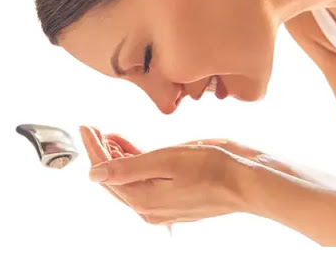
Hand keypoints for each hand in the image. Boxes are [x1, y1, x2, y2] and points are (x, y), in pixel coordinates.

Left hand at [79, 126, 247, 226]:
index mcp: (143, 200)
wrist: (249, 182)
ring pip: (130, 179)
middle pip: (115, 178)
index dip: (94, 149)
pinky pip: (145, 180)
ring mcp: (163, 205)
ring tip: (108, 136)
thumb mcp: (165, 160)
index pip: (107, 172)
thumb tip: (95, 174)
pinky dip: (135, 163)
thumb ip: (128, 167)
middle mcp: (150, 207)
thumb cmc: (213, 168)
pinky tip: (129, 148)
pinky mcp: (174, 198)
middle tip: (93, 129)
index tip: (86, 128)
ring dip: (117, 157)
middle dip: (102, 153)